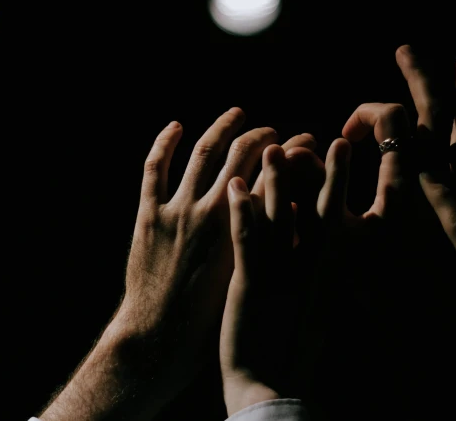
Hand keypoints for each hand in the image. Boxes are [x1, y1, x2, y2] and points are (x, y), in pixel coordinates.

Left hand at [41, 108, 316, 420]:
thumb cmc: (212, 324)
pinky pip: (156, 169)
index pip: (278, 178)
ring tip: (237, 113)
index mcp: (247, 233)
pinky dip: (164, 143)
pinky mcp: (150, 216)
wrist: (161, 341)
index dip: (294, 155)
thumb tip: (294, 220)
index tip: (305, 143)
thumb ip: (274, 247)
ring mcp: (179, 211)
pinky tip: (176, 126)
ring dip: (222, 128)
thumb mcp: (254, 282)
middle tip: (271, 131)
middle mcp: (215, 213)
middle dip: (262, 137)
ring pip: (204, 153)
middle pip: (244, 157)